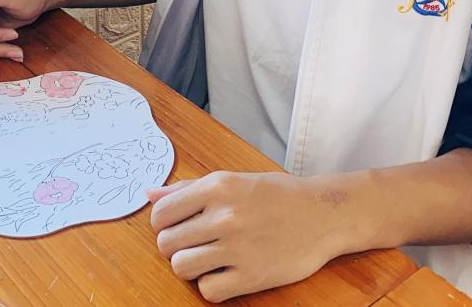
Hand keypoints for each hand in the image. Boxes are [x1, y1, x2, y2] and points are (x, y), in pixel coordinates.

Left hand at [147, 171, 357, 302]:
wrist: (322, 215)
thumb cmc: (275, 196)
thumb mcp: (232, 180)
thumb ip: (189, 189)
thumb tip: (149, 194)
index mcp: (217, 187)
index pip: (161, 214)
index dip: (163, 224)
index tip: (178, 228)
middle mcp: (224, 216)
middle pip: (167, 243)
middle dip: (175, 247)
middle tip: (195, 244)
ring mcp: (237, 247)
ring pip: (181, 267)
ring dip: (190, 267)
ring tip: (208, 260)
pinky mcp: (251, 276)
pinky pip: (207, 291)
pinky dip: (212, 286)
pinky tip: (225, 273)